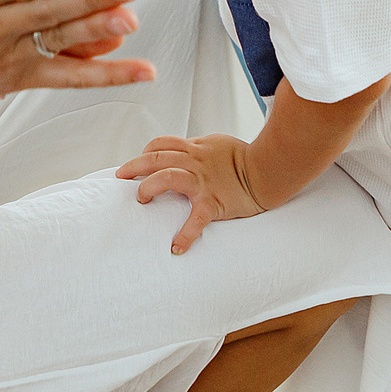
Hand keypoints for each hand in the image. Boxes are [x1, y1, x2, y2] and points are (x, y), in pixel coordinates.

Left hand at [118, 133, 264, 253]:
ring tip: (142, 200)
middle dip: (134, 166)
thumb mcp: (218, 143)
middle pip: (156, 158)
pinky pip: (196, 220)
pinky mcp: (213, 202)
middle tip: (121, 177)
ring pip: (167, 178)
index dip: (145, 152)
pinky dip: (185, 235)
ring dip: (149, 188)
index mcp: (195, 148)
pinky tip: (177, 248)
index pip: (162, 144)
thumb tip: (184, 151)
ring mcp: (203, 182)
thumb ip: (198, 148)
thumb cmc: (245, 157)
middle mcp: (195, 162)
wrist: (269, 170)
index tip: (137, 163)